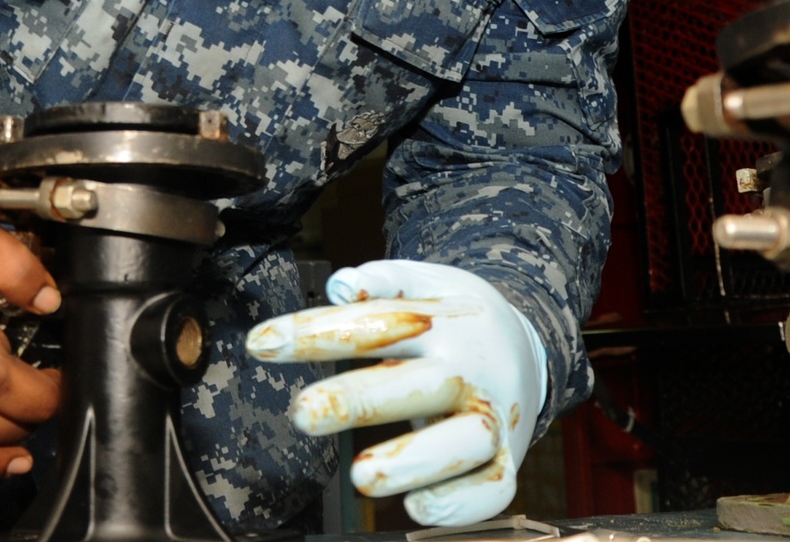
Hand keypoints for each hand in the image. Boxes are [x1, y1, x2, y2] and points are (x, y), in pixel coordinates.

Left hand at [246, 259, 547, 525]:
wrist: (529, 346)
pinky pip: (494, 489)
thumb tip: (339, 285)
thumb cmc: (457, 317)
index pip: (375, 322)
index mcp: (443, 316)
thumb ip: (383, 281)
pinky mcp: (508, 459)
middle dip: (359, 400)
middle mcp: (469, 366)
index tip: (260, 344)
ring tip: (360, 476)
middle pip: (417, 383)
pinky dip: (462, 504)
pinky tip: (417, 508)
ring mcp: (493, 414)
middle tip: (302, 413)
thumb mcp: (427, 282)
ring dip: (413, 460)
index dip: (315, 332)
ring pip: (464, 441)